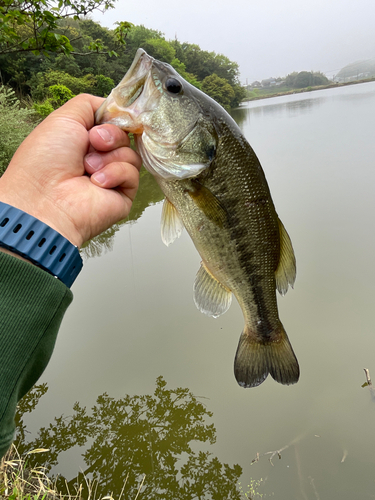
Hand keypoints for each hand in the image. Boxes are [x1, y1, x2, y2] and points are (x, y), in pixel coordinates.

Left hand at [0, 94, 141, 247]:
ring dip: (109, 157)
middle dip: (110, 136)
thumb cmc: (45, 162)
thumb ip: (90, 104)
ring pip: (131, 154)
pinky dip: (115, 174)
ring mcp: (111, 177)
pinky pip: (133, 174)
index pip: (113, 122)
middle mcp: (98, 158)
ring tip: (88, 168)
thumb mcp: (64, 118)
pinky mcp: (123, 194)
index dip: (114, 118)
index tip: (107, 118)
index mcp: (84, 140)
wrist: (46, 199)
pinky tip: (96, 183)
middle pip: (125, 136)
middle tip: (93, 143)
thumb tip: (114, 105)